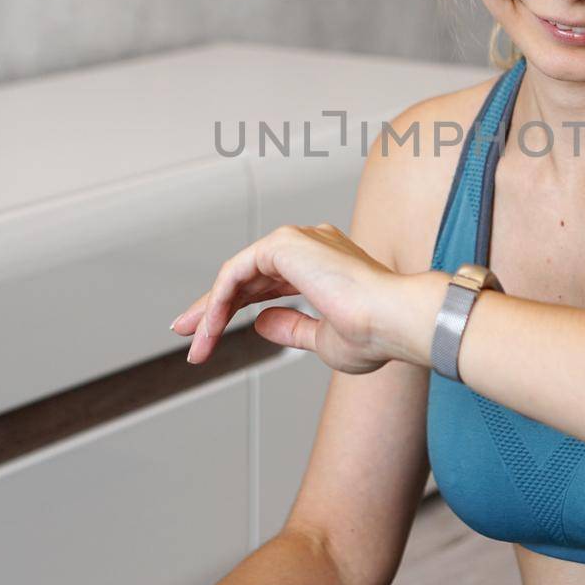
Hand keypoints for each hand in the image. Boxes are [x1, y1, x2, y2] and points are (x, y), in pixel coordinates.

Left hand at [169, 223, 413, 373]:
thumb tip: (260, 323)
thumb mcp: (323, 339)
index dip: (238, 308)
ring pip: (237, 275)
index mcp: (324, 264)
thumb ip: (291, 328)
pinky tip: (211, 327)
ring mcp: (298, 241)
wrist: (395, 321)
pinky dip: (220, 301)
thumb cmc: (375, 333)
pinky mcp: (285, 244)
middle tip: (189, 335)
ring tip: (197, 343)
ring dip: (213, 311)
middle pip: (247, 276)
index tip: (212, 335)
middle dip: (214, 308)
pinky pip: (236, 272)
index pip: (268, 283)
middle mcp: (311, 245)